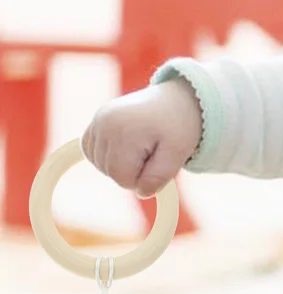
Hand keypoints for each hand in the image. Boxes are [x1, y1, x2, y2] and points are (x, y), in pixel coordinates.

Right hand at [82, 81, 201, 196]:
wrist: (177, 100)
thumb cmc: (179, 126)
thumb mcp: (178, 152)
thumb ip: (160, 176)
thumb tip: (142, 193)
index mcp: (124, 132)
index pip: (122, 178)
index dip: (143, 179)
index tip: (159, 162)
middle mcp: (104, 123)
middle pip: (109, 171)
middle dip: (133, 170)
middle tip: (154, 151)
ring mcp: (97, 120)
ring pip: (99, 163)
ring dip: (121, 163)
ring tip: (143, 146)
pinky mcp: (95, 120)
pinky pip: (92, 150)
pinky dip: (108, 155)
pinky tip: (128, 147)